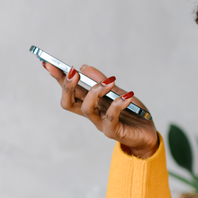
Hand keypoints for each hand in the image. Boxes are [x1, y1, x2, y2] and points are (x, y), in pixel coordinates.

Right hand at [43, 61, 158, 158]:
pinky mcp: (114, 132)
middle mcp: (92, 114)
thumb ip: (102, 81)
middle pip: (69, 103)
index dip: (58, 78)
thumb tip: (84, 67)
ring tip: (110, 81)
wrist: (149, 134)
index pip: (69, 90)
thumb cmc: (133, 113)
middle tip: (74, 72)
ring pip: (86, 109)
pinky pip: (111, 118)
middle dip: (67, 86)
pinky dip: (118, 104)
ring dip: (95, 91)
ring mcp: (101, 124)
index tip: (48, 63)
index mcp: (91, 103)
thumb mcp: (118, 92)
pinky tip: (126, 96)